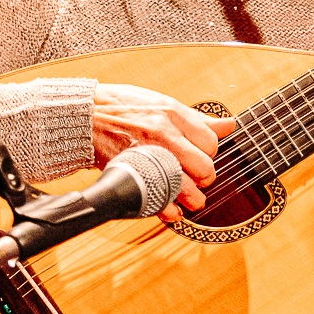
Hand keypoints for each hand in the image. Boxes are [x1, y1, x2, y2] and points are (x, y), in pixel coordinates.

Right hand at [92, 83, 236, 221]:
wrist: (85, 115)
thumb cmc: (123, 106)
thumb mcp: (163, 102)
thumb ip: (198, 118)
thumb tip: (229, 124)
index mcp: (173, 114)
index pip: (210, 142)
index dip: (210, 152)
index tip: (202, 155)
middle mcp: (163, 135)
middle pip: (203, 167)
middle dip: (205, 176)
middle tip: (199, 178)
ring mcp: (147, 156)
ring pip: (185, 188)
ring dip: (193, 199)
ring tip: (193, 200)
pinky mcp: (132, 173)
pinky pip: (157, 199)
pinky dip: (168, 210)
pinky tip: (173, 211)